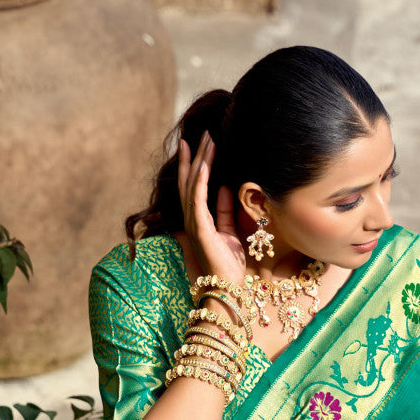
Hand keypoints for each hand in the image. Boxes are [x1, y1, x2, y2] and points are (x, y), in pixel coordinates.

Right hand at [177, 130, 247, 285]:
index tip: (199, 142)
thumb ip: (224, 209)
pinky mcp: (199, 229)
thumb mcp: (229, 230)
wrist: (226, 287)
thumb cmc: (228, 262)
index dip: (195, 163)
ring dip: (199, 162)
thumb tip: (225, 187)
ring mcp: (193, 223)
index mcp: (198, 218)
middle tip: (202, 133)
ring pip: (193, 185)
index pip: (193, 184)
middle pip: (190, 180)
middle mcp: (191, 218)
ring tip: (206, 141)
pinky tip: (204, 165)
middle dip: (197, 155)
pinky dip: (199, 181)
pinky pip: (197, 200)